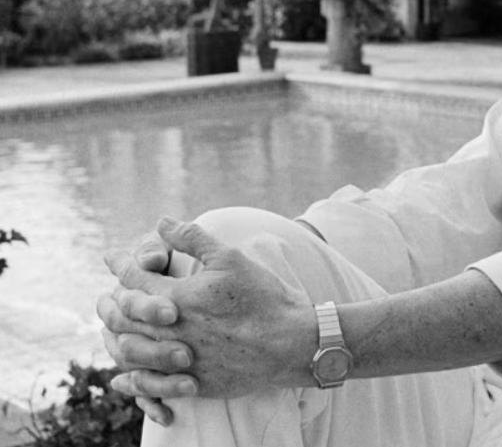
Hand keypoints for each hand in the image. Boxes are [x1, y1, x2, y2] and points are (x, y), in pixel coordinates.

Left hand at [101, 217, 315, 401]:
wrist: (291, 343)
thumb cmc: (263, 297)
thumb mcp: (230, 258)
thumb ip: (192, 237)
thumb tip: (161, 220)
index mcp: (177, 298)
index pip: (133, 278)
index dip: (120, 264)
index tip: (111, 257)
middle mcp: (171, 331)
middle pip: (123, 317)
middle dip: (110, 302)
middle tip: (107, 295)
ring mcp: (179, 360)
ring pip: (130, 350)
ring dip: (117, 336)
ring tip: (115, 328)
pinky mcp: (192, 383)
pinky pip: (149, 382)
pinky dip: (132, 376)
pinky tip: (129, 371)